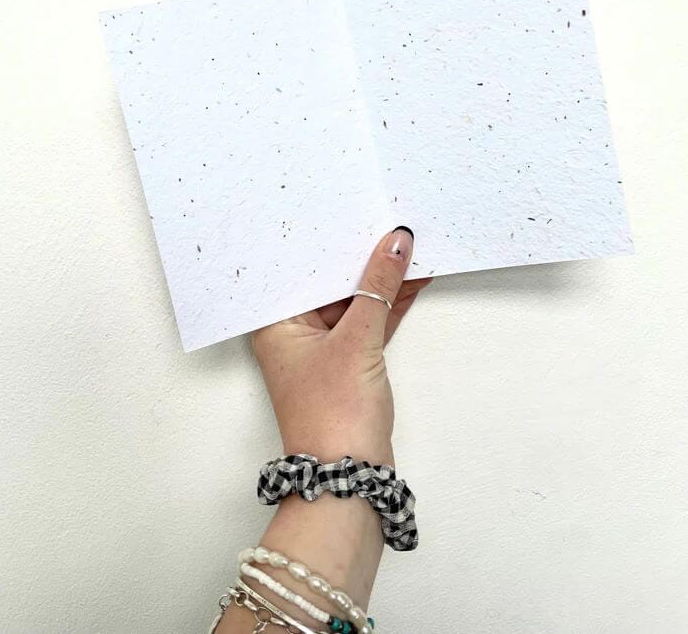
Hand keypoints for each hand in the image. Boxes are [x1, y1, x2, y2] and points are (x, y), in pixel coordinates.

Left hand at [252, 227, 430, 465]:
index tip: (353, 211)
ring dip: (380, 281)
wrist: (348, 478)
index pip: (303, 269)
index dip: (329, 240)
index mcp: (275, 323)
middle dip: (359, 257)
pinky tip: (411, 280)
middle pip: (329, 283)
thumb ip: (379, 288)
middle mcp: (293, 332)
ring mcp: (322, 348)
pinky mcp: (348, 362)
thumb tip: (395, 244)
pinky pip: (368, 321)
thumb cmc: (333, 415)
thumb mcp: (358, 340)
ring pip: (353, 302)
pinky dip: (388, 305)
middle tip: (386, 222)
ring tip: (408, 244)